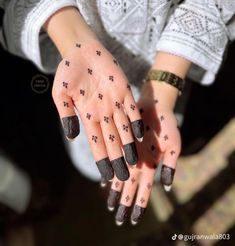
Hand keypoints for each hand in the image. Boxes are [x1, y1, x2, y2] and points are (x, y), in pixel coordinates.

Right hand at [52, 40, 143, 181]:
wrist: (82, 51)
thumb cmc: (68, 71)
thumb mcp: (60, 94)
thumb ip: (66, 115)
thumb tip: (71, 137)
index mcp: (87, 115)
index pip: (96, 142)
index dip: (102, 160)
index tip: (107, 176)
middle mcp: (103, 113)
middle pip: (113, 140)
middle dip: (118, 159)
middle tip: (125, 178)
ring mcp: (115, 103)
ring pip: (124, 128)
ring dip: (130, 145)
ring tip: (135, 162)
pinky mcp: (124, 91)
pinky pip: (132, 109)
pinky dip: (136, 121)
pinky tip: (141, 134)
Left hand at [106, 84, 180, 224]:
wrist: (155, 106)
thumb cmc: (167, 125)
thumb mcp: (173, 145)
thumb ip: (170, 165)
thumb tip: (166, 187)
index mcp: (153, 165)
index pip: (145, 190)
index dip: (140, 205)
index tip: (134, 220)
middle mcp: (140, 163)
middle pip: (131, 187)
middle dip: (125, 203)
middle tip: (118, 220)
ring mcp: (130, 155)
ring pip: (121, 177)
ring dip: (115, 192)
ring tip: (109, 206)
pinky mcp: (122, 145)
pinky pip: (114, 161)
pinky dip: (110, 172)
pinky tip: (104, 182)